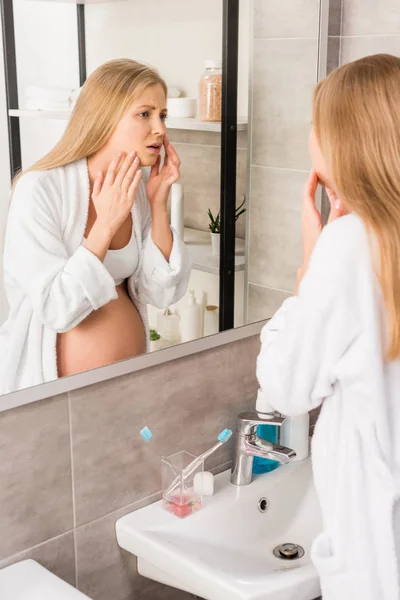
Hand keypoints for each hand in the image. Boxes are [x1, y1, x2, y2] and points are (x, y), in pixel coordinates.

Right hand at [92, 151, 141, 237]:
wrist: (107, 223)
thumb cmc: (101, 210)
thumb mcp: (95, 196)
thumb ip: (98, 183)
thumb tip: (100, 172)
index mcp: (106, 187)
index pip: (112, 171)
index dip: (116, 161)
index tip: (120, 153)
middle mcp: (114, 189)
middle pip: (122, 172)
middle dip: (127, 161)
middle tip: (132, 152)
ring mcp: (122, 194)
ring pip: (128, 178)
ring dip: (133, 167)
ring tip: (137, 159)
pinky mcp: (129, 200)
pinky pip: (133, 187)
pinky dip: (137, 179)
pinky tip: (140, 172)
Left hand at [146, 135, 180, 209]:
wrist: (154, 202)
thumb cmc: (154, 191)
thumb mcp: (153, 175)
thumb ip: (156, 166)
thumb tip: (157, 156)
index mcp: (165, 169)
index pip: (167, 155)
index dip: (166, 146)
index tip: (162, 138)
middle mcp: (170, 172)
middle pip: (173, 156)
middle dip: (169, 147)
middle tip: (165, 138)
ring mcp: (171, 176)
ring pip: (176, 162)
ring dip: (172, 154)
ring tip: (168, 146)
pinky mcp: (171, 182)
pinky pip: (176, 173)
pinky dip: (175, 167)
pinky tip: (171, 160)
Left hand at [294, 172, 346, 293]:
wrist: (312, 269)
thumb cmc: (319, 254)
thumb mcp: (330, 233)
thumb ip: (337, 217)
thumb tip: (340, 201)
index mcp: (309, 219)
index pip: (307, 195)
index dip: (310, 182)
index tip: (314, 170)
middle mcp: (306, 220)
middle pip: (307, 196)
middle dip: (312, 183)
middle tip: (318, 171)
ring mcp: (308, 224)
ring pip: (310, 203)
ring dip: (315, 191)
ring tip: (322, 181)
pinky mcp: (311, 229)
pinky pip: (313, 210)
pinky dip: (318, 201)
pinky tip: (327, 200)